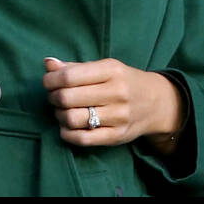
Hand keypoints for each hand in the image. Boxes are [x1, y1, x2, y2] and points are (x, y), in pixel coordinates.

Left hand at [42, 57, 183, 148]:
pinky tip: (66, 127)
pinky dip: (67, 134)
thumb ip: (74, 67)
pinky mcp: (117, 136)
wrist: (156, 103)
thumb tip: (48, 64)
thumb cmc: (122, 81)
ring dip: (59, 115)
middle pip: (68, 98)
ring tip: (61, 110)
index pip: (69, 76)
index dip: (51, 80)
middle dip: (53, 97)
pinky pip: (83, 139)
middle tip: (54, 96)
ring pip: (73, 119)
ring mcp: (118, 117)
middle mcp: (116, 93)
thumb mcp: (103, 67)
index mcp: (111, 71)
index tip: (48, 82)